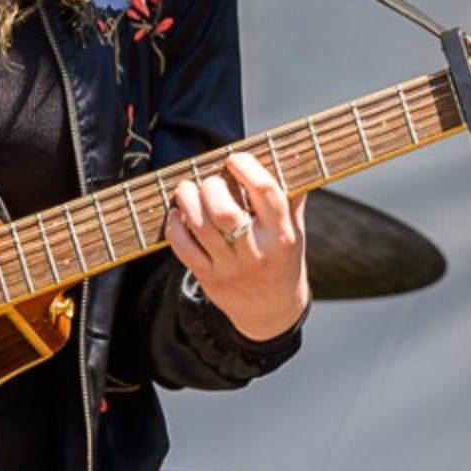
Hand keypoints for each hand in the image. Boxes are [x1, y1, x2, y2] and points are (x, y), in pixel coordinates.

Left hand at [164, 151, 309, 342]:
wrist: (272, 312)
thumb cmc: (282, 261)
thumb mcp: (295, 232)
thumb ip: (290, 198)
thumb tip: (287, 158)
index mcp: (282, 234)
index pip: (266, 192)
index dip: (246, 168)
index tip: (234, 159)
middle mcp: (256, 251)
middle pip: (224, 211)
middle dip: (210, 186)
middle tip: (208, 181)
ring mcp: (230, 267)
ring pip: (200, 226)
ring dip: (187, 200)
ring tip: (186, 190)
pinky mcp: (209, 278)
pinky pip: (183, 248)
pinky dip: (175, 226)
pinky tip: (177, 215)